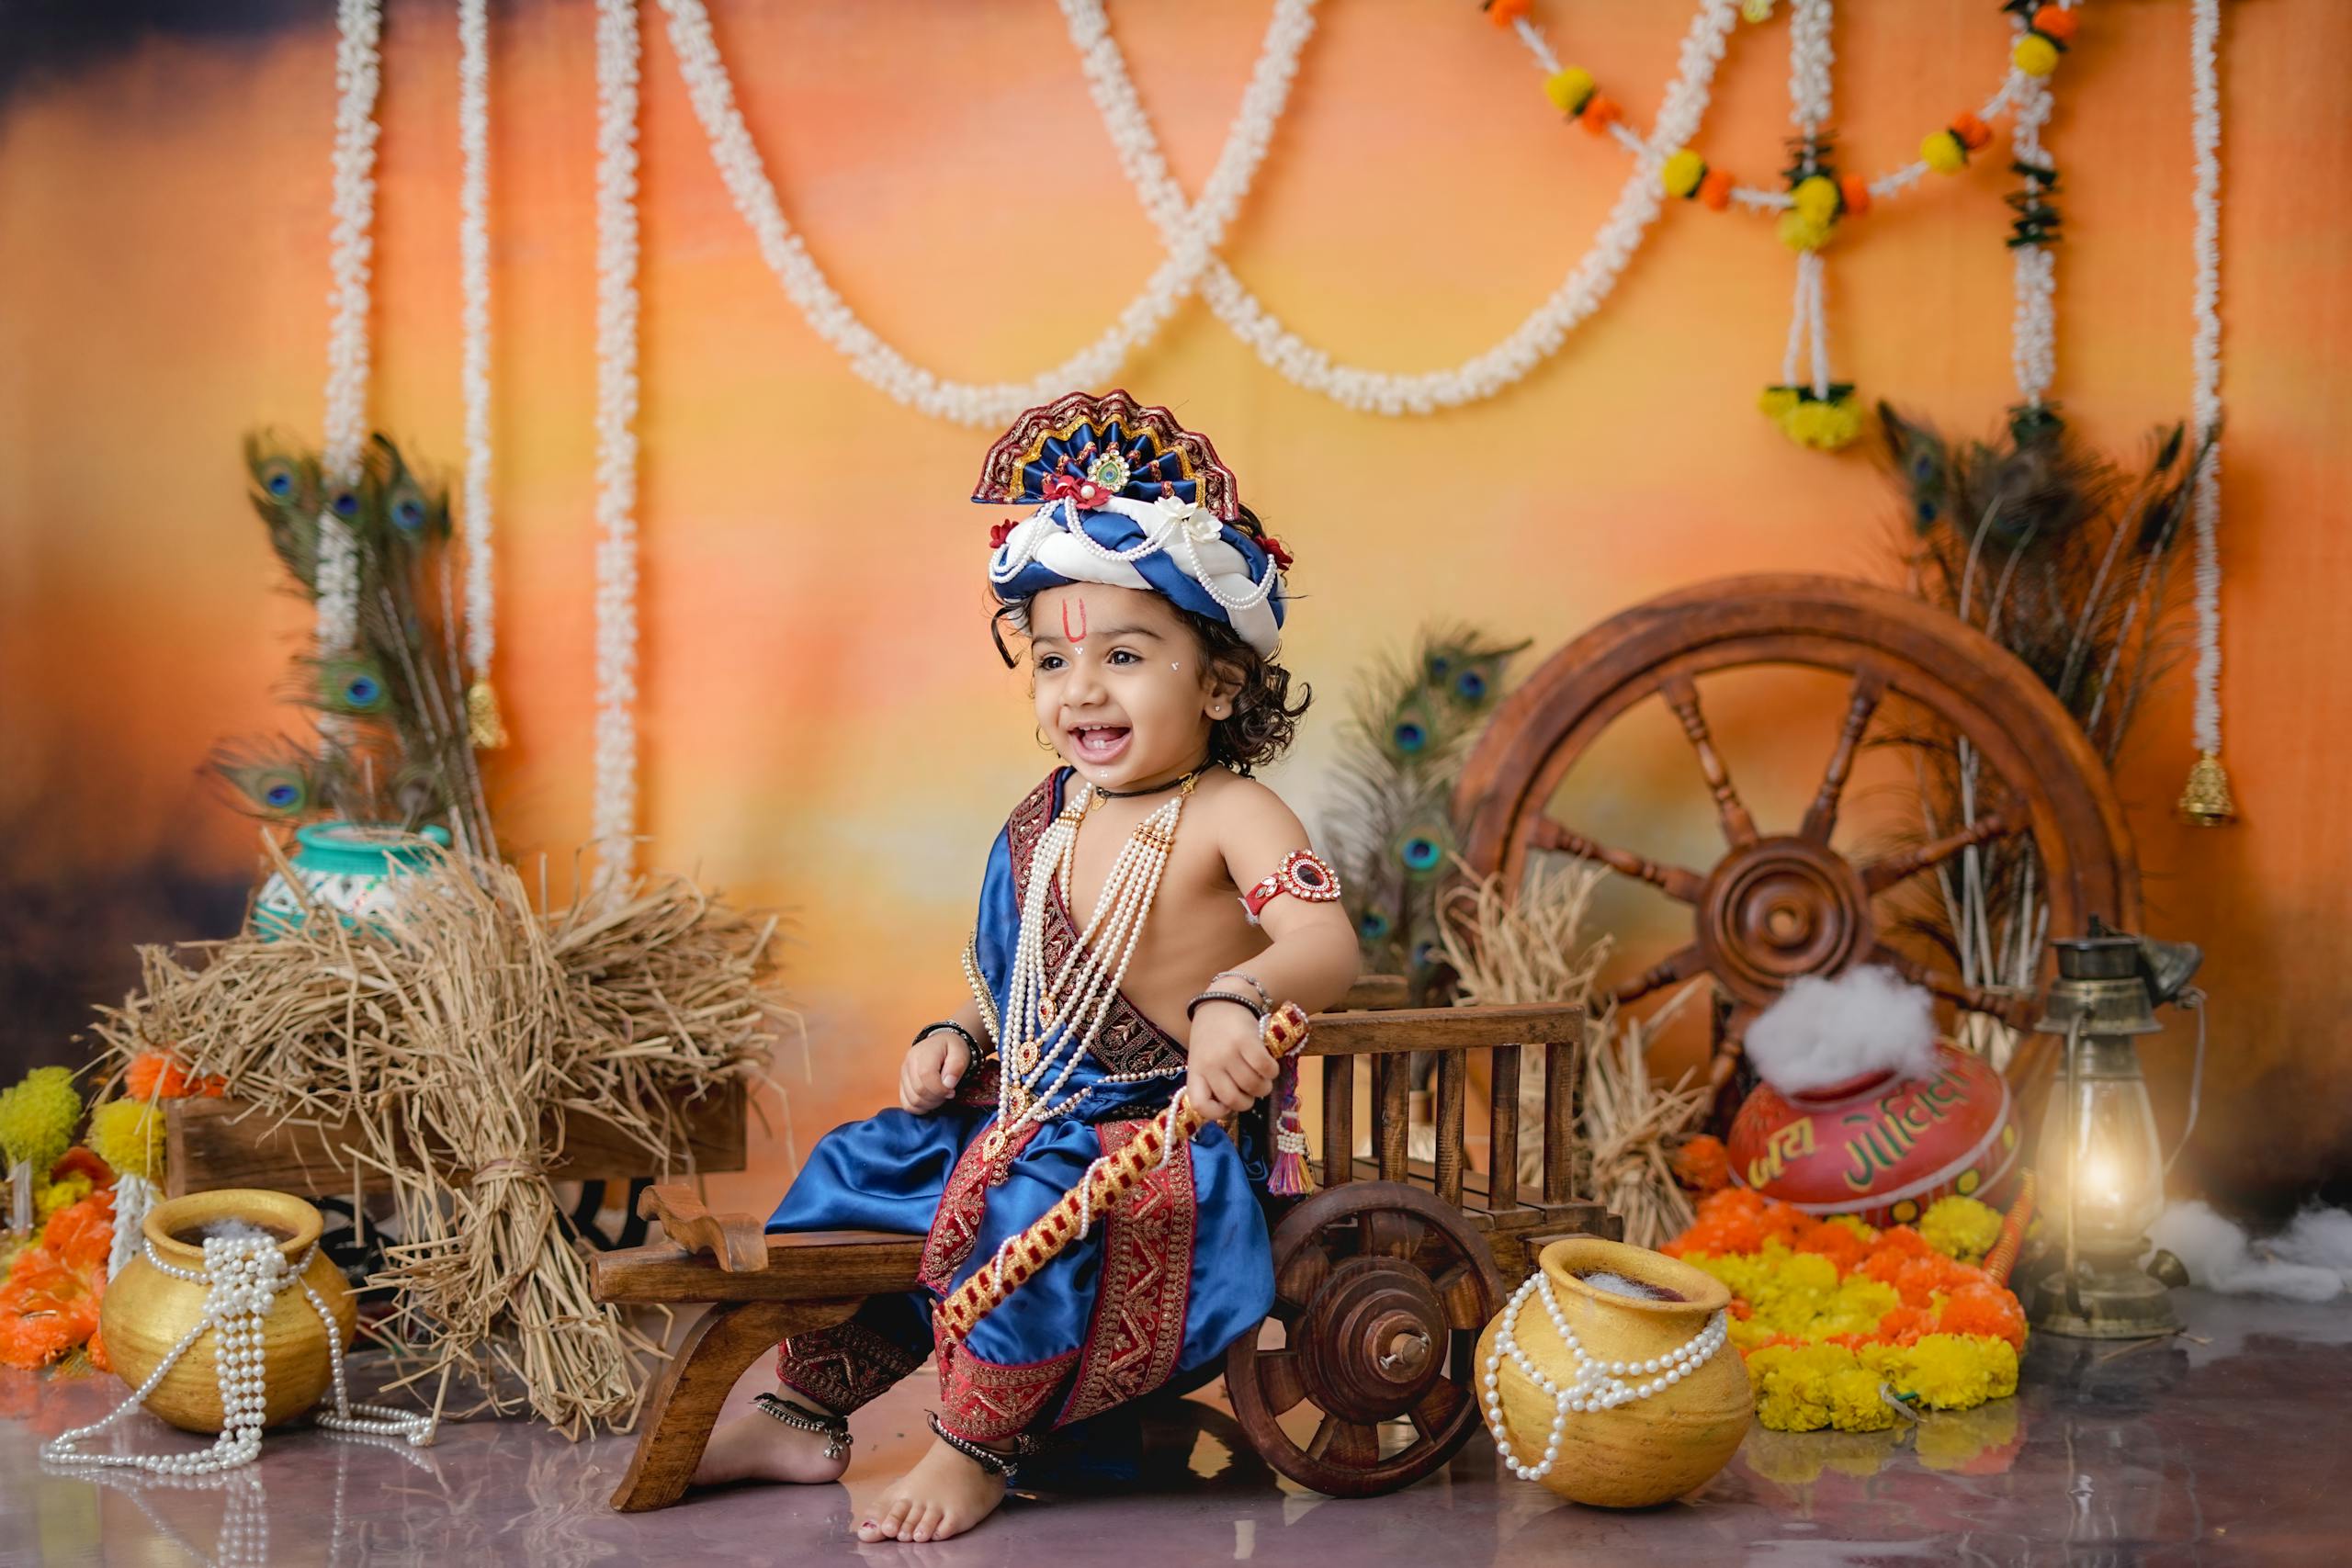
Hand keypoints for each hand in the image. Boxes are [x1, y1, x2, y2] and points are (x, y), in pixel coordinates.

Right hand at [900, 1029, 971, 1114]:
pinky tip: (931, 1101)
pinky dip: (920, 1108)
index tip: (952, 1091)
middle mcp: (909, 1063)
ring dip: (929, 1104)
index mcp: (923, 1053)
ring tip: (940, 1097)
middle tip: (948, 1095)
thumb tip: (948, 1084)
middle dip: (937, 1099)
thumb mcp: (960, 1053)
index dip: (940, 1089)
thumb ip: (956, 1067)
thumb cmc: (951, 1049)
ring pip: (912, 1100)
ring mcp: (903, 1075)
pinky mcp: (902, 1085)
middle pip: (918, 1091)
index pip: (926, 1076)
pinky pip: (906, 1104)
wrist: (941, 1045)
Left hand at [1184, 1000, 1277, 1122]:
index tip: (1226, 1106)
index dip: (1217, 1113)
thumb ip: (1212, 1082)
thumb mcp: (1202, 1060)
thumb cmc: (1211, 1036)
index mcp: (1196, 1071)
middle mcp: (1210, 1064)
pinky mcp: (1246, 1041)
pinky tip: (1270, 1068)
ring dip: (1264, 1088)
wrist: (1221, 1002)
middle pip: (1233, 1099)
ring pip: (1252, 1085)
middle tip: (1252, 1092)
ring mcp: (1228, 1052)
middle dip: (1248, 1102)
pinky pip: (1265, 1068)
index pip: (1200, 1104)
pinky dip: (1272, 1072)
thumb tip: (1231, 1107)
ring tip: (1263, 1080)